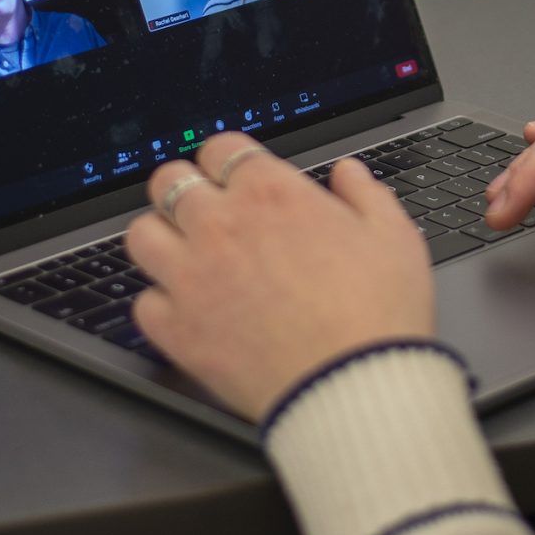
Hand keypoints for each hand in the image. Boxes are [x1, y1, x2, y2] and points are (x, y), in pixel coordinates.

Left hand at [124, 133, 435, 422]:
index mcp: (271, 194)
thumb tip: (348, 174)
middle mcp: (221, 227)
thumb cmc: (377, 314)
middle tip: (200, 206)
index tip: (232, 173)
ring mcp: (191, 278)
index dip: (226, 158)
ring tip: (182, 252)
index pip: (221, 148)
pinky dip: (160, 304)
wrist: (353, 386)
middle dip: (183, 186)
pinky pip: (143, 303)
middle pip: (169, 181)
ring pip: (140, 234)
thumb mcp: (393, 237)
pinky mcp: (178, 330)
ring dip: (160, 237)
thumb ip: (365, 194)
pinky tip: (186, 310)